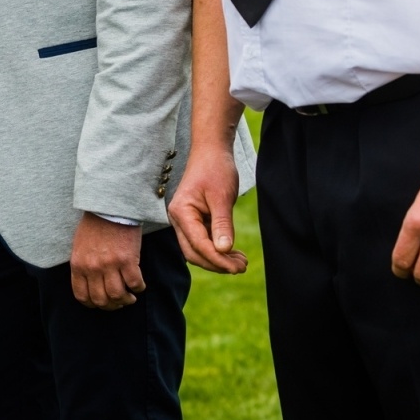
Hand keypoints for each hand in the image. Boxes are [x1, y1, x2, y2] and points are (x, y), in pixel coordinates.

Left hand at [69, 213, 143, 309]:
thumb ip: (82, 266)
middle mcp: (93, 268)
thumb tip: (90, 284)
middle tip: (119, 302)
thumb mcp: (79, 247)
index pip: (82, 296)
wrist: (110, 208)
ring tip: (130, 296)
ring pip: (117, 295)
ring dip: (126, 300)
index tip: (101, 303)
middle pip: (101, 300)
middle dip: (111, 306)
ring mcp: (110, 265)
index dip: (93, 304)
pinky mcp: (127, 260)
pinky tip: (139, 285)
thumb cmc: (94, 225)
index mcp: (78, 265)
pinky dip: (139, 287)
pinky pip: (134, 283)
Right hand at [168, 147, 247, 274]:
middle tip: (241, 268)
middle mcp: (178, 219)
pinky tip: (233, 253)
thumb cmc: (215, 169)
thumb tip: (223, 250)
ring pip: (197, 250)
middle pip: (193, 252)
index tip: (238, 267)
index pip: (198, 244)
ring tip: (241, 262)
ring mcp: (184, 220)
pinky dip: (217, 250)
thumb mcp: (222, 197)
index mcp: (181, 212)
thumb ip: (222, 224)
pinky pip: (202, 241)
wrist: (211, 151)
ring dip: (217, 259)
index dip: (217, 259)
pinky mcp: (193, 220)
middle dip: (217, 264)